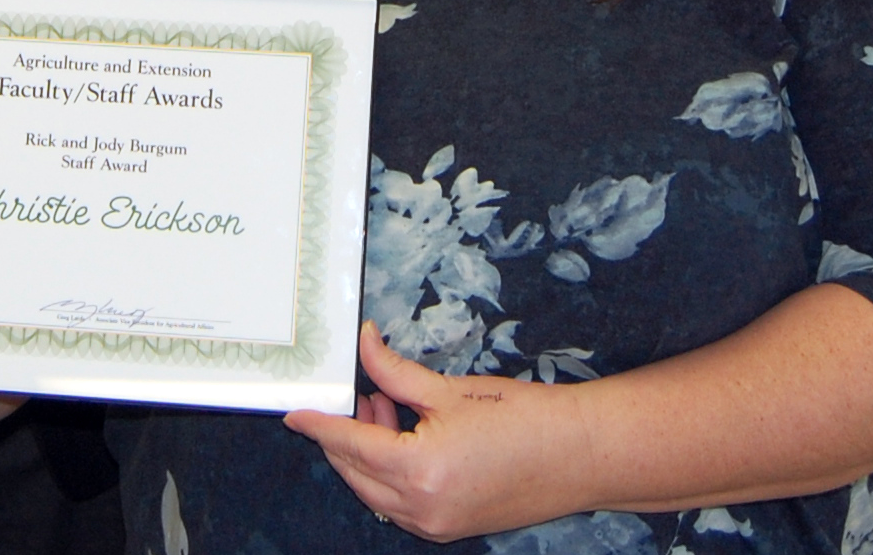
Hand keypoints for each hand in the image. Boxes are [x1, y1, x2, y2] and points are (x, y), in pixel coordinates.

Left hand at [284, 322, 587, 542]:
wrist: (578, 455)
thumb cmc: (522, 418)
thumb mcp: (450, 389)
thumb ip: (396, 372)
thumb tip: (364, 345)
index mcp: (419, 470)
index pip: (349, 445)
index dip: (319, 425)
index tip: (294, 413)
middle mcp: (422, 507)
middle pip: (357, 473)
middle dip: (346, 436)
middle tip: (358, 395)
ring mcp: (436, 525)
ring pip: (376, 493)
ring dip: (370, 454)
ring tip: (388, 408)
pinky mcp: (450, 528)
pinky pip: (401, 505)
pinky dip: (392, 474)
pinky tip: (408, 438)